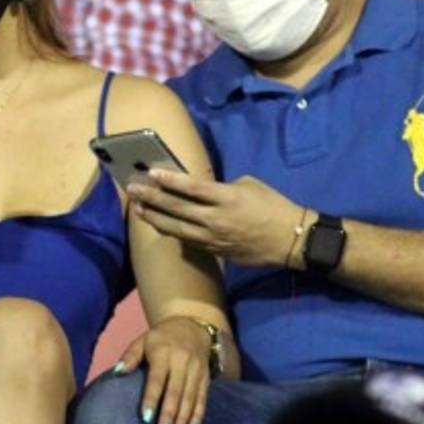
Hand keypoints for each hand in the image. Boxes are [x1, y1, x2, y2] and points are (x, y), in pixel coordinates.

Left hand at [113, 316, 215, 423]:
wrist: (192, 326)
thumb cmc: (160, 338)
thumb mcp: (143, 340)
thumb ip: (130, 356)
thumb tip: (117, 372)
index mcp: (163, 353)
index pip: (157, 379)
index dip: (151, 398)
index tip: (145, 418)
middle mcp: (182, 362)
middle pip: (175, 392)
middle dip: (169, 414)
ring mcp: (196, 370)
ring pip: (190, 398)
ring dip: (183, 419)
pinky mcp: (206, 377)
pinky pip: (203, 399)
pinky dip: (198, 416)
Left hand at [127, 170, 304, 266]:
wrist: (290, 240)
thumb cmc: (273, 206)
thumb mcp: (250, 185)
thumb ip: (223, 186)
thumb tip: (204, 189)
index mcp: (227, 198)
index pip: (191, 188)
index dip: (169, 180)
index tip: (151, 172)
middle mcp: (215, 219)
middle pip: (177, 208)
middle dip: (153, 197)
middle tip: (133, 189)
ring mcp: (213, 238)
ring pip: (177, 228)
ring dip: (155, 218)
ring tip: (139, 209)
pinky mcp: (215, 251)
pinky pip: (187, 241)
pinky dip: (171, 231)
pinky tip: (159, 225)